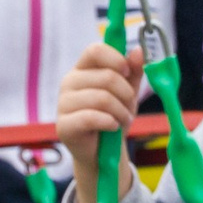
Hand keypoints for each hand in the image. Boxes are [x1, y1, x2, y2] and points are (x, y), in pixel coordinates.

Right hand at [57, 42, 142, 202]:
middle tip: (129, 108)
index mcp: (83, 69)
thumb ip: (133, 71)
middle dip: (126, 95)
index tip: (127, 72)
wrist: (103, 151)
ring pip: (102, 98)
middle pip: (106, 77)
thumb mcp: (128, 91)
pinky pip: (91, 117)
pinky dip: (109, 122)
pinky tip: (112, 127)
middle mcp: (70, 82)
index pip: (95, 50)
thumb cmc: (113, 115)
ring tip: (123, 120)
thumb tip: (138, 51)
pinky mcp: (64, 125)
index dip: (116, 59)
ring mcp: (64, 103)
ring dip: (121, 112)